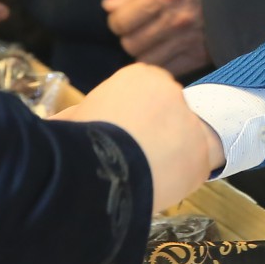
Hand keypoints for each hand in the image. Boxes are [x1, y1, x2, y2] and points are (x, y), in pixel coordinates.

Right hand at [58, 62, 209, 211]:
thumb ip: (81, 116)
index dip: (139, 120)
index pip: (149, 95)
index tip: (126, 139)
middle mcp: (171, 90)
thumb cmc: (80, 137)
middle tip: (138, 161)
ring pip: (186, 140)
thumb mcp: (73, 119)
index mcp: (140, 76)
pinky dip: (182, 178)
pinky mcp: (202, 151)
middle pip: (169, 115)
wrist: (104, 163)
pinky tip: (161, 187)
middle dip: (158, 135)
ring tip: (147, 178)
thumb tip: (62, 124)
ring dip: (172, 156)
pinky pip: (197, 166)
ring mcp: (190, 120)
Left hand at [103, 0, 208, 77]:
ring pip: (147, 62)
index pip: (121, 23)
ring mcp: (191, 40)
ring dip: (144, 52)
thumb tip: (109, 7)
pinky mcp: (203, 55)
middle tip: (139, 27)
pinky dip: (163, 64)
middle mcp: (176, 21)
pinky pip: (170, 71)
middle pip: (131, 45)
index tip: (126, 15)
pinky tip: (167, 50)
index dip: (118, 19)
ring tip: (153, 39)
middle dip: (129, 36)